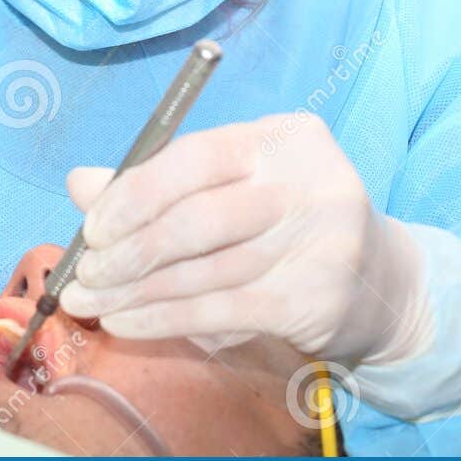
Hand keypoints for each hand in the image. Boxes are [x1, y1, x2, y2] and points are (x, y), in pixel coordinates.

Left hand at [59, 115, 430, 366]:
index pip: (195, 156)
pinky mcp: (315, 297)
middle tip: (85, 272)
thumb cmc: (287, 223)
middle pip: (198, 217)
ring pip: (202, 270)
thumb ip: (159, 180)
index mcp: (283, 136)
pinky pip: (219, 310)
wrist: (380, 283)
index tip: (92, 226)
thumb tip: (80, 183)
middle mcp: (307, 180)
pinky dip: (163, 320)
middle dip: (129, 249)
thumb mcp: (234, 187)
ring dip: (134, 292)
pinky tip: (126, 324)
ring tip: (90, 304)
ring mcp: (319, 240)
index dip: (134, 193)